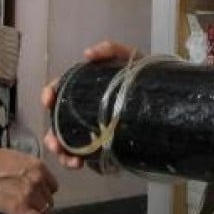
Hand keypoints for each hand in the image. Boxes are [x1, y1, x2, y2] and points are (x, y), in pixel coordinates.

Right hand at [0, 145, 58, 213]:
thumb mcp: (17, 159)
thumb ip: (30, 171)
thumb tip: (33, 181)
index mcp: (38, 167)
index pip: (53, 186)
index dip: (45, 194)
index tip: (40, 198)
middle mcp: (38, 180)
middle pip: (49, 200)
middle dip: (41, 205)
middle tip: (32, 209)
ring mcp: (30, 194)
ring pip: (45, 212)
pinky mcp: (19, 208)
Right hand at [41, 40, 136, 168]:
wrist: (166, 97)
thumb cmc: (141, 74)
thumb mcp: (127, 57)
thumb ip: (109, 49)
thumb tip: (87, 54)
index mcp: (83, 89)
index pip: (58, 91)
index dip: (48, 94)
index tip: (48, 101)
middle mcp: (82, 110)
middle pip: (57, 124)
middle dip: (52, 137)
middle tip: (56, 144)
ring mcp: (91, 129)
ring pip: (67, 145)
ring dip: (64, 155)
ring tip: (73, 162)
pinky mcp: (102, 145)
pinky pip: (85, 156)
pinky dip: (79, 161)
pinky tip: (83, 164)